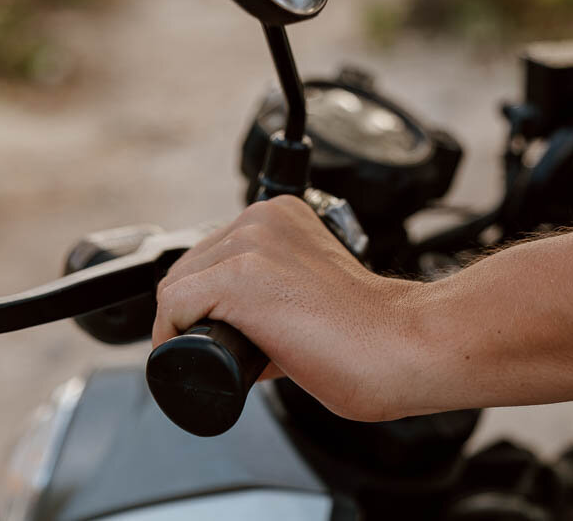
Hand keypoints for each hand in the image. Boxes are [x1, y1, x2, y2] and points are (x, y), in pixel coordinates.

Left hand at [152, 194, 427, 421]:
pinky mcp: (241, 278)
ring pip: (178, 287)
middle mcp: (262, 220)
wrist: (401, 345)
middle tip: (213, 350)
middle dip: (193, 313)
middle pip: (190, 268)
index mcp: (280, 215)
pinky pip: (175, 305)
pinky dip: (170, 336)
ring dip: (184, 327)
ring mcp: (251, 245)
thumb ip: (274, 296)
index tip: (211, 328)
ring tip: (214, 358)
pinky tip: (190, 356)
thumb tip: (239, 330)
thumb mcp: (311, 290)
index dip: (204, 298)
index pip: (213, 253)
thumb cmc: (370, 332)